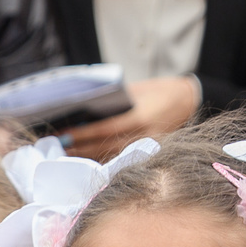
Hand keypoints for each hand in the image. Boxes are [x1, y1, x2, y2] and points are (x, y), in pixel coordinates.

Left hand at [58, 76, 202, 159]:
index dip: (81, 133)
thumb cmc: (161, 90)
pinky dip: (101, 157)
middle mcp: (144, 136)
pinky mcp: (148, 153)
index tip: (62, 135)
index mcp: (140, 117)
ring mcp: (146, 147)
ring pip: (110, 155)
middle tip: (56, 147)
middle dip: (78, 147)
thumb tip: (84, 109)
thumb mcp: (137, 89)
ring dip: (86, 155)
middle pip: (103, 146)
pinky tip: (85, 156)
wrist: (190, 100)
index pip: (104, 128)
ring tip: (65, 153)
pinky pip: (120, 157)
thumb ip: (115, 100)